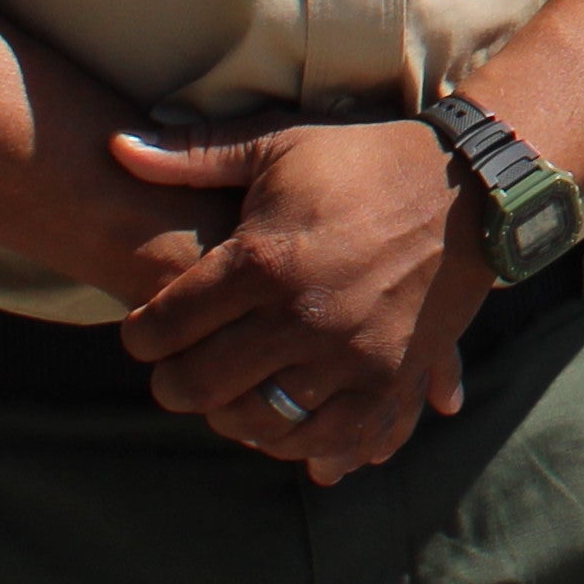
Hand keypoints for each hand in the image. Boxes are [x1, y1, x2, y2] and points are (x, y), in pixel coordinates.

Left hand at [105, 118, 492, 483]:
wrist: (469, 188)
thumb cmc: (363, 163)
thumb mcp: (280, 144)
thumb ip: (194, 155)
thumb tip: (114, 147)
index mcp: (265, 259)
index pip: (163, 327)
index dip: (140, 335)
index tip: (146, 331)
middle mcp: (302, 316)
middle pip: (198, 385)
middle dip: (174, 382)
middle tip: (176, 370)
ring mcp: (348, 355)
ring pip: (255, 421)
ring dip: (231, 413)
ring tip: (229, 391)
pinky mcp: (388, 380)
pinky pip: (323, 438)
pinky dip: (294, 438)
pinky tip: (281, 416)